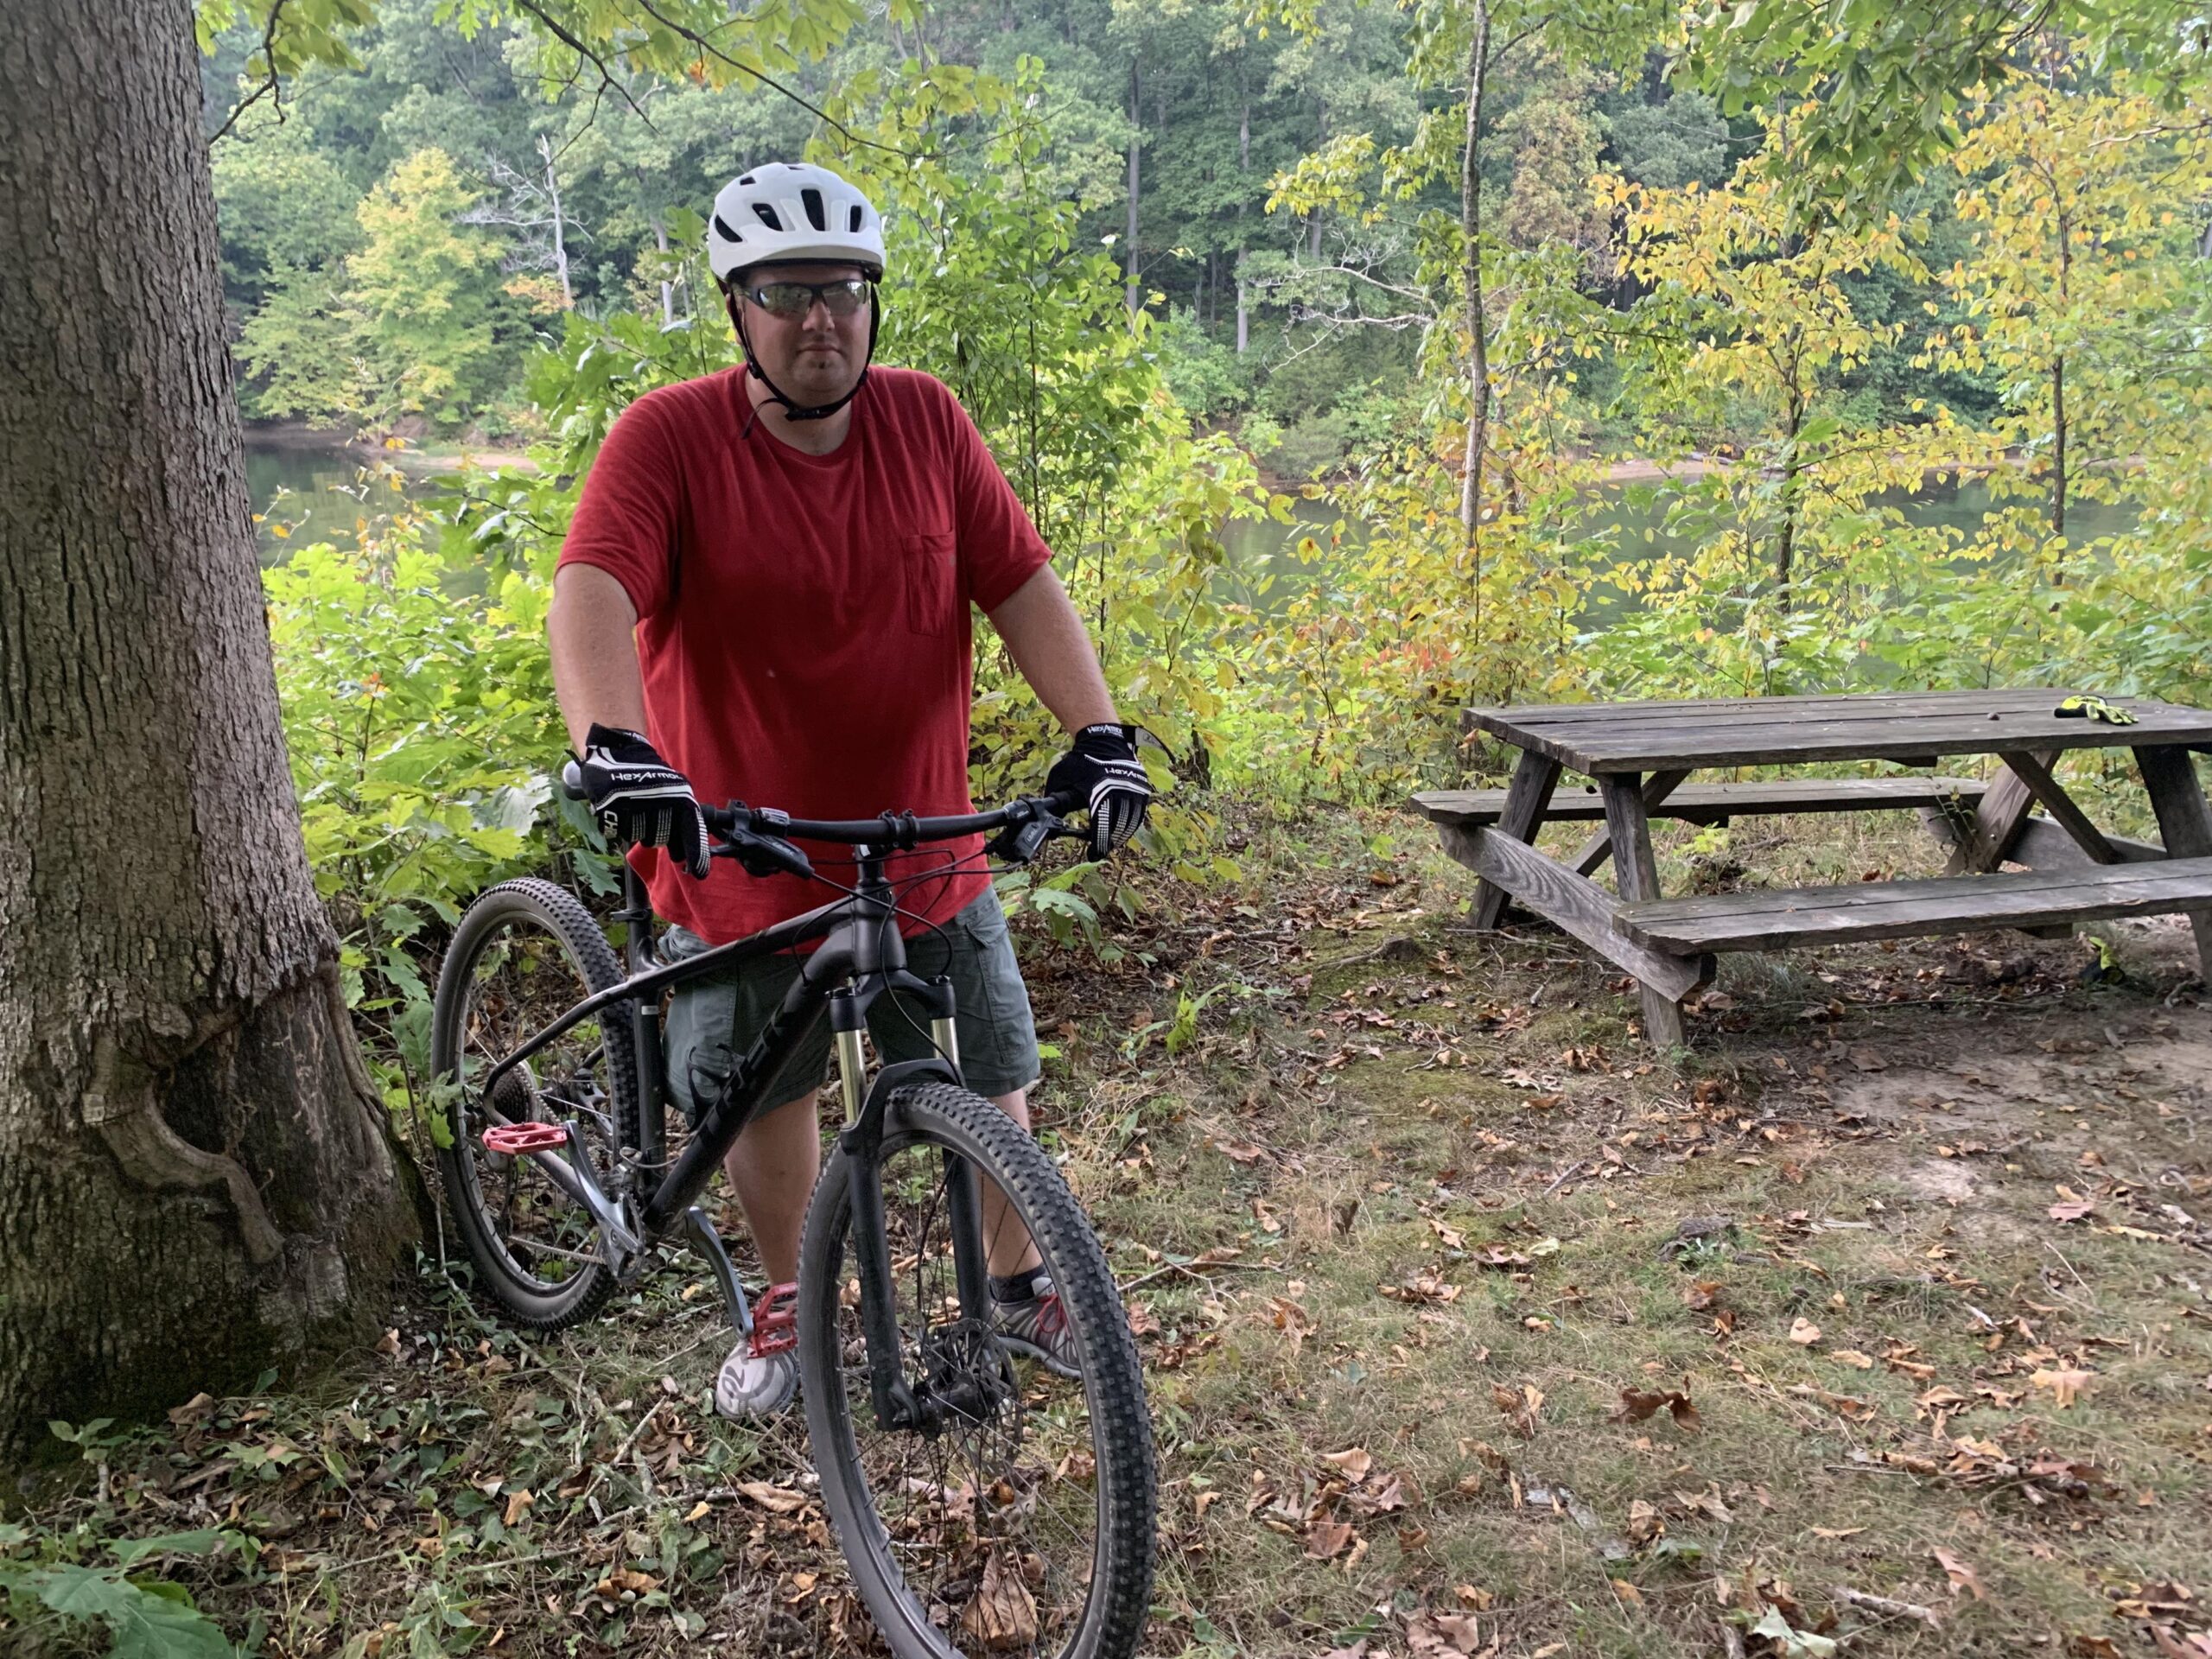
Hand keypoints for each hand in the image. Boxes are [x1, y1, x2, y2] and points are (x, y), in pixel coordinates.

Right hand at [576, 724, 711, 878]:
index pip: (692, 834)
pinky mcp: (611, 811)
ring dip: (637, 827)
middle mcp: (660, 804)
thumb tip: (684, 856)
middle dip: (656, 832)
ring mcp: (634, 808)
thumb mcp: (675, 792)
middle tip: (650, 814)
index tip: (699, 873)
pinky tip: (621, 808)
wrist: (619, 751)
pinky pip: (618, 832)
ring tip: (635, 806)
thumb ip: (682, 821)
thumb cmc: (651, 776)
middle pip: (660, 839)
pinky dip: (619, 823)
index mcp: (679, 799)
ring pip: (639, 837)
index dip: (696, 856)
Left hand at [1045, 723, 1152, 859]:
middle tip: (1100, 849)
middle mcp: (1118, 791)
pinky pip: (1137, 812)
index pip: (1100, 826)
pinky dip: (1130, 823)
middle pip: (1116, 828)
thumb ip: (1056, 800)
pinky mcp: (1141, 787)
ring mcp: (1132, 789)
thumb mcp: (1061, 779)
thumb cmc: (1079, 760)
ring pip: (1129, 822)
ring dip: (1120, 835)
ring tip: (1111, 841)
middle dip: (1108, 842)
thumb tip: (1048, 821)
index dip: (1097, 844)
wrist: (1102, 738)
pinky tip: (1122, 829)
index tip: (1093, 855)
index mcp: (1097, 792)